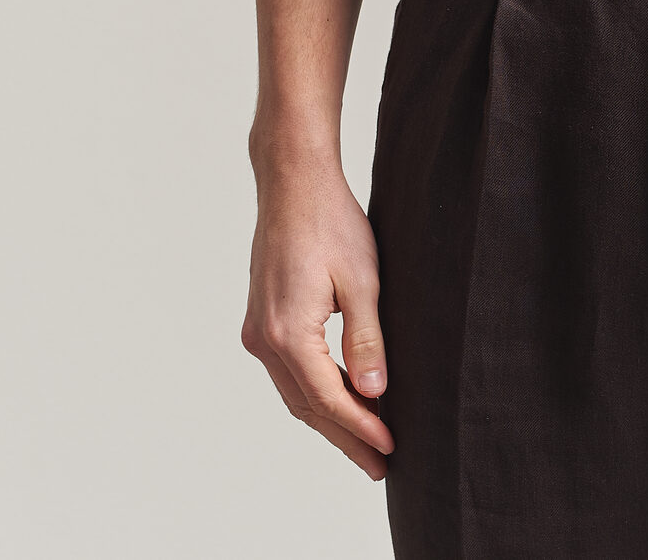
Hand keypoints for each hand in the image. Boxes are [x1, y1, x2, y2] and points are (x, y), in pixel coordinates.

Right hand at [240, 152, 394, 478]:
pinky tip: (340, 399)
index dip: (360, 428)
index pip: (327, 399)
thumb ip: (366, 339)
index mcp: (288, 333)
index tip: (390, 449)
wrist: (294, 183)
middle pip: (307, 406)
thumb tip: (373, 394)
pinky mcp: (262, 320)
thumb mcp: (363, 280)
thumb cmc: (332, 222)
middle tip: (379, 464)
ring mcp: (258, 330)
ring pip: (295, 392)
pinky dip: (314, 392)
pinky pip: (289, 371)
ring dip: (329, 418)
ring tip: (366, 441)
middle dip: (345, 437)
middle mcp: (264, 339)